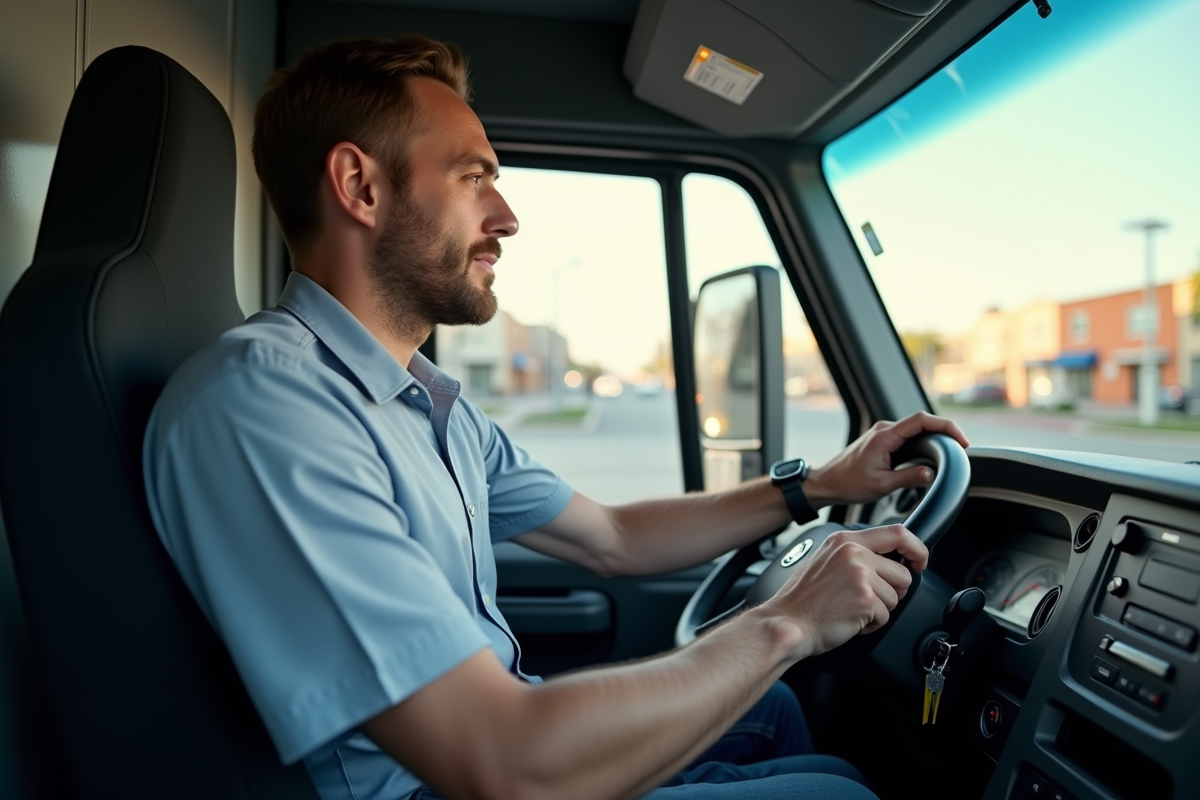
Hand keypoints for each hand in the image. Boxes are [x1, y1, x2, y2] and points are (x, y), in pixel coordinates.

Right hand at [766, 525, 928, 658]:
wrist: (787, 623)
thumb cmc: (802, 600)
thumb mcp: (825, 561)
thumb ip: (854, 555)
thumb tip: (885, 561)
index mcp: (844, 540)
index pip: (897, 532)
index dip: (916, 548)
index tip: (919, 561)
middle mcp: (853, 553)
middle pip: (902, 573)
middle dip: (892, 592)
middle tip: (868, 600)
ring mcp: (860, 575)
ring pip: (895, 597)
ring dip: (879, 610)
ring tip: (851, 609)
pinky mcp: (865, 599)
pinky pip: (886, 616)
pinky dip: (871, 624)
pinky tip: (849, 620)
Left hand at [805, 411, 968, 506]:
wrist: (827, 483)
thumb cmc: (848, 483)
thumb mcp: (882, 484)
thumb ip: (909, 478)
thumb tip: (932, 474)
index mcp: (884, 436)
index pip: (921, 420)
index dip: (946, 426)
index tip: (961, 440)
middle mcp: (884, 429)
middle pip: (922, 422)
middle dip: (945, 431)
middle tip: (961, 448)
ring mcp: (883, 433)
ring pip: (916, 429)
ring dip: (934, 437)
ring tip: (950, 451)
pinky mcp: (883, 440)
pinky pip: (908, 436)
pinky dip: (923, 442)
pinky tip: (932, 453)